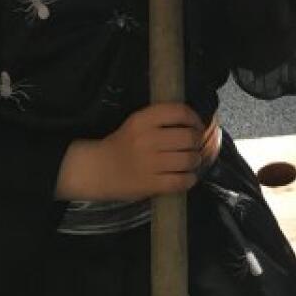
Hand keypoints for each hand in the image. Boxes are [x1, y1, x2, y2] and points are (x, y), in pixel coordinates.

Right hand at [59, 103, 207, 201]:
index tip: (197, 125)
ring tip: (191, 162)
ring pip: (188, 159)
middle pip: (188, 137)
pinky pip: (181, 181)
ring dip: (195, 161)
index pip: (179, 111)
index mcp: (143, 119)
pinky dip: (189, 179)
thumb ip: (162, 119)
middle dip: (197, 142)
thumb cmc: (123, 144)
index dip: (194, 118)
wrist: (98, 169)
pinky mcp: (150, 184)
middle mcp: (147, 139)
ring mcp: (149, 163)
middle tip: (194, 146)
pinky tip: (187, 177)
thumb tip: (195, 123)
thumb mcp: (137, 123)